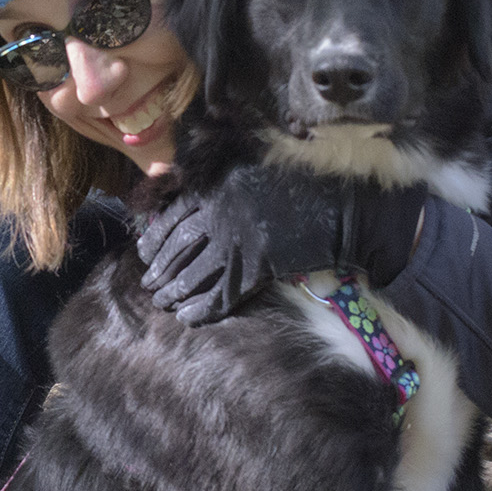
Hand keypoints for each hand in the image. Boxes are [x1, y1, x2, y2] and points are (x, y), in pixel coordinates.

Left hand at [137, 166, 427, 326]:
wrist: (346, 204)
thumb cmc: (307, 184)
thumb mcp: (258, 171)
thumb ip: (226, 182)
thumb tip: (186, 186)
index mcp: (221, 186)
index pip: (176, 215)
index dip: (157, 237)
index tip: (144, 252)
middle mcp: (223, 211)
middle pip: (180, 246)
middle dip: (162, 268)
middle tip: (149, 285)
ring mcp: (239, 239)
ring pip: (195, 271)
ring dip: (176, 290)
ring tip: (163, 304)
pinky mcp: (258, 265)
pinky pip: (222, 292)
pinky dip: (204, 308)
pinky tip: (190, 319)